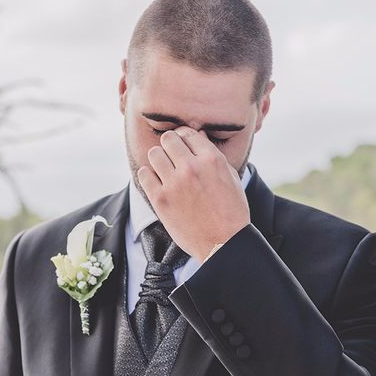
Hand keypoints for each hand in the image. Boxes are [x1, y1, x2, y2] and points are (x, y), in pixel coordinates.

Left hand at [137, 126, 250, 262]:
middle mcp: (191, 168)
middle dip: (169, 145)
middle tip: (172, 156)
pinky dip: (148, 175)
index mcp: (211, 160)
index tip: (182, 145)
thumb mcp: (231, 178)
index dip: (184, 137)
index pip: (188, 133)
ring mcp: (174, 183)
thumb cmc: (231, 211)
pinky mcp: (160, 199)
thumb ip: (213, 156)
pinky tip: (156, 181)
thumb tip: (199, 135)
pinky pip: (144, 174)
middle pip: (168, 139)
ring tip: (163, 169)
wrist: (224, 243)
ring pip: (154, 154)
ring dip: (158, 159)